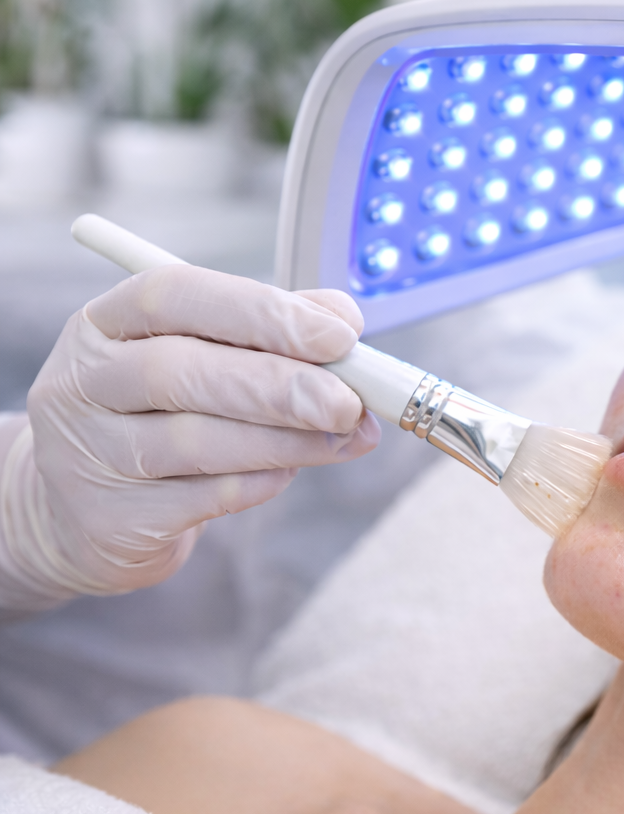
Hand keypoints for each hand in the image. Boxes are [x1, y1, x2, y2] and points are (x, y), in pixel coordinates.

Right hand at [0, 264, 379, 610]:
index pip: (177, 296)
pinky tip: (288, 472)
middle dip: (279, 385)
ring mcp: (89, 452)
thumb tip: (344, 318)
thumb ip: (273, 331)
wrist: (86, 511)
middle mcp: (86, 380)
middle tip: (347, 402)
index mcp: (107, 322)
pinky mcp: (113, 517)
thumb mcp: (205, 358)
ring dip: (285, 440)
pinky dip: (260, 481)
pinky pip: (205, 497)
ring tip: (342, 437)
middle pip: (180, 372)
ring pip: (196, 441)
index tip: (340, 336)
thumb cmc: (164, 415)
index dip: (263, 313)